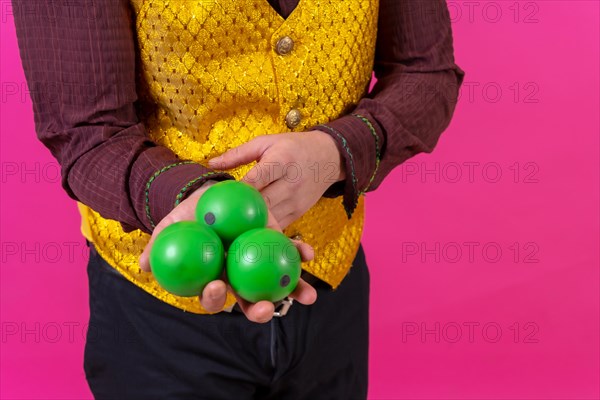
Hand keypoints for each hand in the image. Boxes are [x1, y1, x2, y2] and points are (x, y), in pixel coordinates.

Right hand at [139, 179, 316, 322]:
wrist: (215, 193)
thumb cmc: (190, 215)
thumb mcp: (172, 225)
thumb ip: (160, 245)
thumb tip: (144, 267)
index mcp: (214, 278)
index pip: (214, 296)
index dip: (215, 298)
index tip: (216, 287)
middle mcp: (239, 277)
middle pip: (249, 300)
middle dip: (259, 310)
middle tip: (265, 308)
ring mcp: (260, 264)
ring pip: (276, 284)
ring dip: (293, 291)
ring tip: (307, 296)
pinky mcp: (276, 245)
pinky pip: (290, 252)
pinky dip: (301, 253)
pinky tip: (308, 253)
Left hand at [208, 130, 344, 229]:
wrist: (328, 157)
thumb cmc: (293, 147)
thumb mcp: (267, 142)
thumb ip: (238, 153)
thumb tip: (211, 164)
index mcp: (282, 160)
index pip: (258, 177)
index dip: (240, 189)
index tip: (221, 196)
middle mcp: (291, 182)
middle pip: (262, 202)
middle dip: (241, 211)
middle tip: (217, 219)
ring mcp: (296, 200)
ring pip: (270, 218)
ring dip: (250, 224)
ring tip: (228, 229)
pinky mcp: (298, 213)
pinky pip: (278, 226)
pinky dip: (263, 229)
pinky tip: (246, 233)